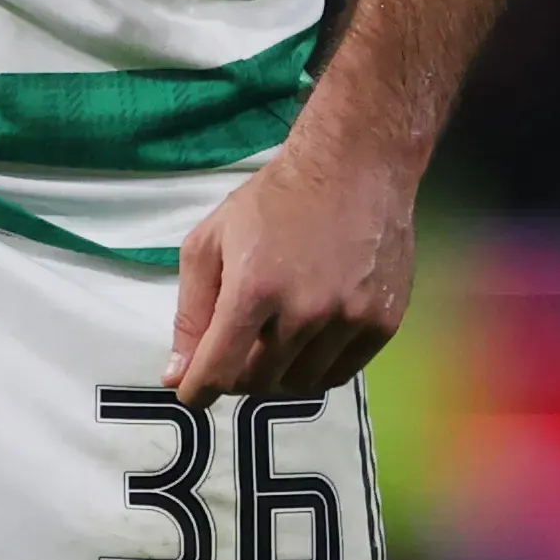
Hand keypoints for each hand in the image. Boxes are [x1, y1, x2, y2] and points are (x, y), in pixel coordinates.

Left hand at [166, 134, 415, 401]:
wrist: (355, 166)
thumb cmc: (273, 200)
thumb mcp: (210, 242)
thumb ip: (191, 312)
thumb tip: (177, 376)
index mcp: (254, 290)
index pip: (219, 370)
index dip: (198, 392)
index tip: (193, 393)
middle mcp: (304, 312)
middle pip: (259, 383)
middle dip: (237, 376)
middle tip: (237, 351)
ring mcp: (348, 320)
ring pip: (300, 384)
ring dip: (279, 373)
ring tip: (274, 340)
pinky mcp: (382, 323)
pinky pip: (340, 374)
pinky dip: (316, 368)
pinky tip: (308, 341)